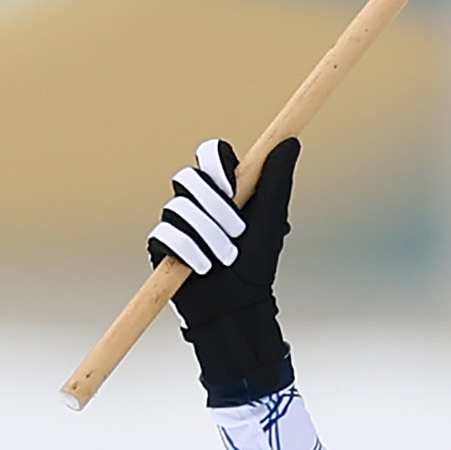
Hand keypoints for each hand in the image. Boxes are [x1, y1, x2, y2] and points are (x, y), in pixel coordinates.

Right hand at [149, 136, 298, 405]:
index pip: (210, 154)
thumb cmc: (257, 264)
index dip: (216, 163)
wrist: (238, 307)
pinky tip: (203, 268)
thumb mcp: (271, 221)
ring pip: (177, 208)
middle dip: (215, 207)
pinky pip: (164, 235)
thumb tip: (289, 142)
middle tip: (237, 233)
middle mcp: (196, 201)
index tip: (231, 183)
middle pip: (188, 177)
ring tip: (225, 258)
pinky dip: (188, 252)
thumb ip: (277, 182)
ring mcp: (175, 222)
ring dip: (207, 235)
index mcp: (223, 188)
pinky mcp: (160, 247)